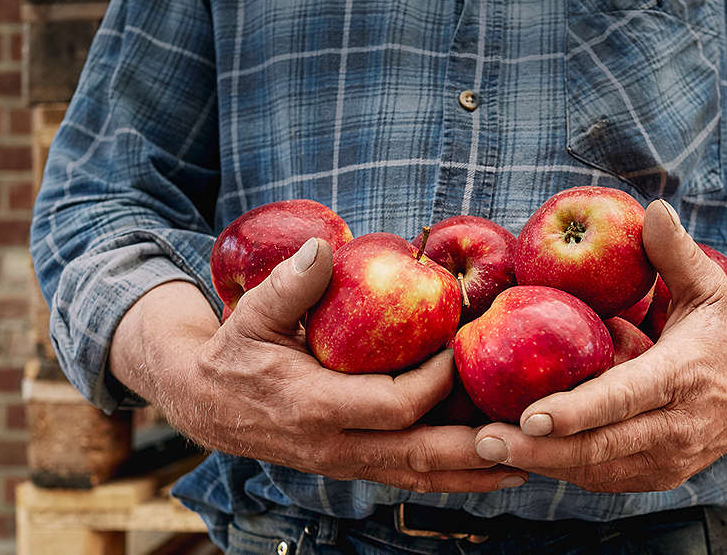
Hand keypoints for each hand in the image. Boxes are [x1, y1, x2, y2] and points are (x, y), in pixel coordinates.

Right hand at [111, 238, 527, 492]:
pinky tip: (483, 471)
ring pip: (417, 477)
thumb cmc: (233, 353)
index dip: (436, 381)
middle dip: (474, 450)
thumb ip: (289, 286)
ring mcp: (344, 463)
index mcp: (316, 407)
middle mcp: (335, 446)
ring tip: (522, 468)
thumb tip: (324, 248)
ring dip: (470, 475)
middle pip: (419, 456)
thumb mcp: (252, 315)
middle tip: (522, 438)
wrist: (204, 404)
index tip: (461, 350)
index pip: (395, 404)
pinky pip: (405, 476)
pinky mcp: (351, 465)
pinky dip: (447, 477)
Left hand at [472, 200, 726, 492]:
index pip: (625, 399)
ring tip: (486, 450)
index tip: (530, 416)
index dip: (578, 411)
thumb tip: (651, 208)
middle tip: (482, 441)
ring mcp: (671, 460)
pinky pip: (603, 478)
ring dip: (541, 464)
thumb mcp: (710, 287)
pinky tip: (523, 455)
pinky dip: (562, 469)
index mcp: (684, 377)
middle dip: (539, 450)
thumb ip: (675, 252)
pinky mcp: (661, 477)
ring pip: (596, 471)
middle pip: (600, 448)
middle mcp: (678, 427)